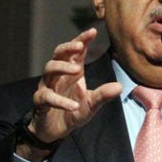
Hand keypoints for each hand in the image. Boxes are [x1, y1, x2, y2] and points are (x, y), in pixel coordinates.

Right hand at [28, 28, 122, 143]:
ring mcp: (47, 86)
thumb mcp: (91, 104)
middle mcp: (58, 76)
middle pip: (58, 54)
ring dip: (62, 67)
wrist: (55, 131)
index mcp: (72, 73)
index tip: (92, 31)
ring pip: (49, 69)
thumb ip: (103, 95)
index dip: (82, 40)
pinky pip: (47, 96)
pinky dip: (60, 100)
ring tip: (77, 70)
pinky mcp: (40, 101)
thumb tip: (120, 86)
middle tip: (80, 46)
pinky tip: (74, 105)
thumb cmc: (72, 112)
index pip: (76, 52)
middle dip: (68, 47)